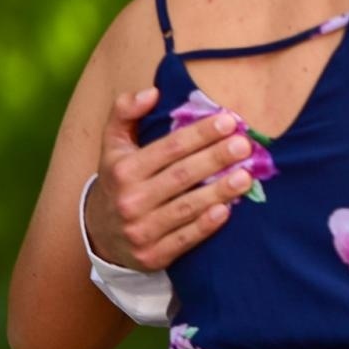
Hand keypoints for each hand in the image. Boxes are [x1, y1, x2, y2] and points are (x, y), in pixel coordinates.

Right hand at [85, 88, 252, 270]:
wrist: (101, 236)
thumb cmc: (118, 181)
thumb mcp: (113, 146)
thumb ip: (125, 113)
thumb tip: (152, 93)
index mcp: (123, 170)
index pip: (168, 149)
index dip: (199, 134)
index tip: (229, 121)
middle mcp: (130, 200)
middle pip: (181, 176)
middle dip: (215, 158)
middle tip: (245, 145)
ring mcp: (141, 230)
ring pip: (187, 208)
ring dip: (219, 191)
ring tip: (246, 175)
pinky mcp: (153, 255)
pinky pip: (185, 239)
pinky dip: (206, 226)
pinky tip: (228, 210)